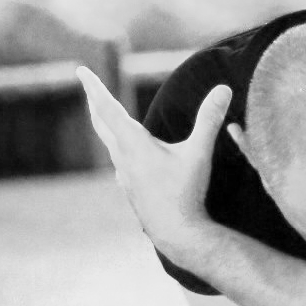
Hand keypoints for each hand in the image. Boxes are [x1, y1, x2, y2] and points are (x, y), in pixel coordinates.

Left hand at [75, 66, 230, 261]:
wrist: (176, 234)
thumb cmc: (186, 193)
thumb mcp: (199, 153)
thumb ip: (209, 119)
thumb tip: (224, 88)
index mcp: (134, 144)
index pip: (107, 108)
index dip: (94, 87)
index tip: (82, 71)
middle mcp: (123, 158)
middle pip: (102, 124)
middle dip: (95, 102)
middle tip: (88, 87)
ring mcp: (125, 176)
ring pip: (109, 144)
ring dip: (105, 126)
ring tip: (104, 117)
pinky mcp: (131, 190)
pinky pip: (119, 163)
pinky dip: (117, 150)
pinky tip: (123, 159)